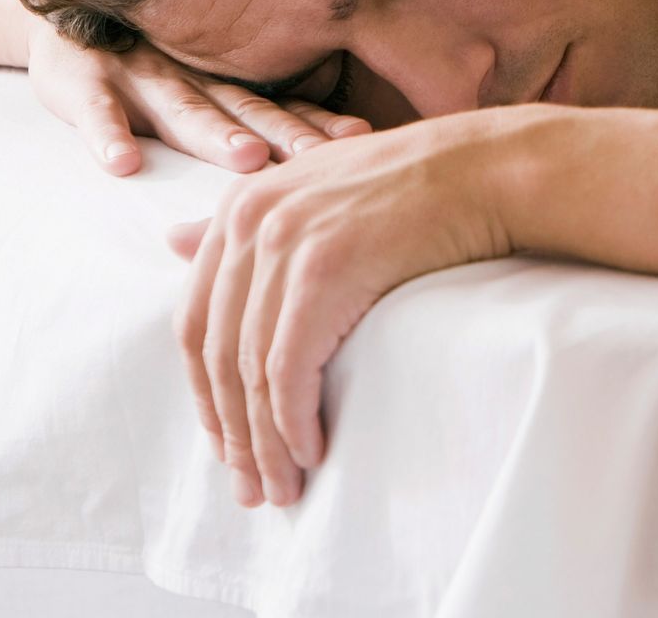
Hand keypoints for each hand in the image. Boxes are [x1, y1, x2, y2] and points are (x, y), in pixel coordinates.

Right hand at [26, 21, 370, 175]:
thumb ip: (264, 106)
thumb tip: (346, 141)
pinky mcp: (83, 77)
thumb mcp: (209, 74)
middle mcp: (193, 76)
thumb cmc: (150, 55)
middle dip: (287, 136)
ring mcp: (139, 74)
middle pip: (248, 110)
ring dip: (215, 133)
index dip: (321, 125)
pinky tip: (123, 163)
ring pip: (184, 107)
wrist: (63, 7)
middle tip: (323, 158)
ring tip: (245, 158)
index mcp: (227, 82)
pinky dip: (107, 133)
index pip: (284, 108)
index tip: (363, 142)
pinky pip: (95, 108)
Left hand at [168, 105, 536, 506]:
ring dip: (263, 443)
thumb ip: (245, 222)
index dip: (205, 392)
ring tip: (282, 489)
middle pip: (214, 352)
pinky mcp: (323, 271)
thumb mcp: (314, 190)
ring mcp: (283, 244)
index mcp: (240, 205)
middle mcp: (249, 221)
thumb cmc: (415, 184)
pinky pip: (288, 369)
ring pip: (251, 371)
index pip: (195, 320)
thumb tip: (171, 240)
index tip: (227, 442)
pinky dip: (293, 422)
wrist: (486, 169)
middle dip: (229, 430)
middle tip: (249, 487)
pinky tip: (310, 453)